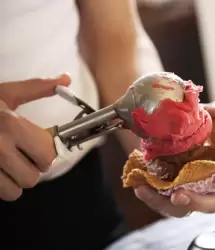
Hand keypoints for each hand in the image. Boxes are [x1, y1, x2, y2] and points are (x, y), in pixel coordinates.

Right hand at [0, 74, 70, 200]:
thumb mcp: (5, 93)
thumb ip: (37, 88)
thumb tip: (65, 79)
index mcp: (11, 126)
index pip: (47, 156)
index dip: (46, 154)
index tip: (38, 148)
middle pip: (32, 178)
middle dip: (30, 169)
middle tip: (22, 158)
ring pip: (14, 192)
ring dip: (14, 182)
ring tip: (7, 166)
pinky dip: (0, 186)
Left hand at [134, 100, 214, 216]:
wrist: (162, 129)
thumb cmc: (189, 126)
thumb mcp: (200, 115)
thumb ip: (213, 112)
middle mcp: (207, 184)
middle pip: (211, 203)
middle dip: (197, 202)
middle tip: (179, 195)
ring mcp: (187, 192)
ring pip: (183, 208)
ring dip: (168, 204)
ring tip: (149, 190)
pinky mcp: (167, 195)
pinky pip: (161, 203)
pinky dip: (150, 197)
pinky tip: (140, 187)